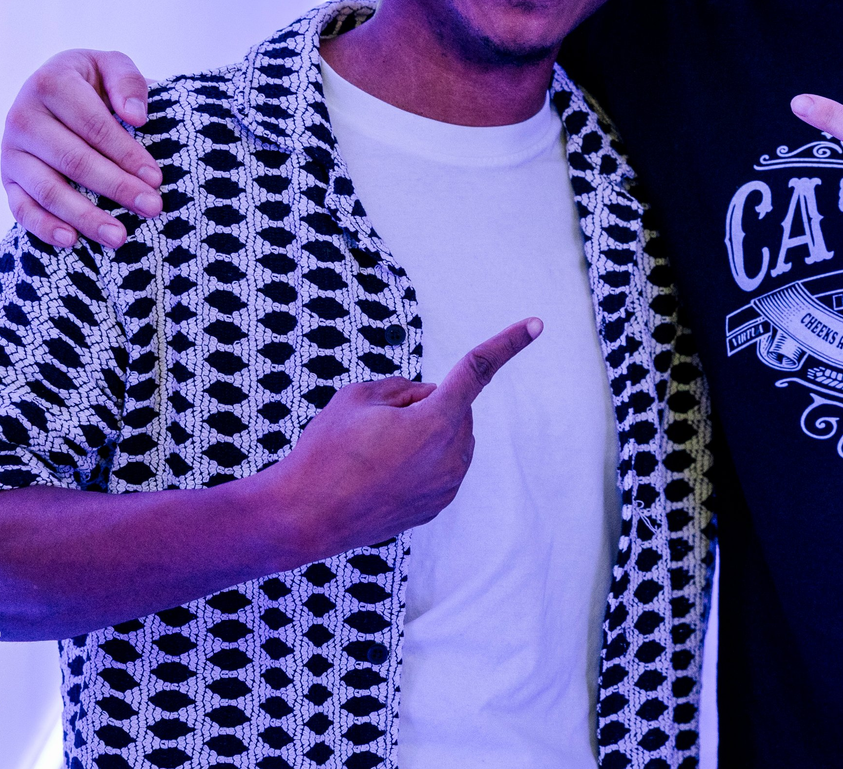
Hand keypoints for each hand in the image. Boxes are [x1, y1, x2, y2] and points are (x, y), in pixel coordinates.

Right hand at [2, 49, 160, 249]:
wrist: (54, 94)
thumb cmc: (92, 83)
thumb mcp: (111, 66)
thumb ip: (127, 81)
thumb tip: (136, 116)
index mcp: (50, 83)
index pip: (93, 125)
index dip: (126, 153)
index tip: (156, 177)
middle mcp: (23, 117)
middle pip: (73, 160)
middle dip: (116, 187)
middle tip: (153, 208)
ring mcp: (11, 151)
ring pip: (48, 189)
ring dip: (85, 216)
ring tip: (120, 237)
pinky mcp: (7, 179)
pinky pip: (21, 209)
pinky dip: (44, 228)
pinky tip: (72, 240)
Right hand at [253, 318, 542, 562]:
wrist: (303, 519)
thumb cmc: (326, 451)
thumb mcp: (357, 397)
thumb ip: (402, 387)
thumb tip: (429, 397)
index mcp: (437, 421)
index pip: (478, 369)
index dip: (508, 342)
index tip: (538, 323)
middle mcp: (452, 456)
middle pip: (454, 407)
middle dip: (426, 404)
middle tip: (376, 425)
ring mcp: (447, 486)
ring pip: (448, 438)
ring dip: (421, 434)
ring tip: (371, 455)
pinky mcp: (436, 507)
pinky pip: (438, 467)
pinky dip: (416, 461)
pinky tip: (377, 476)